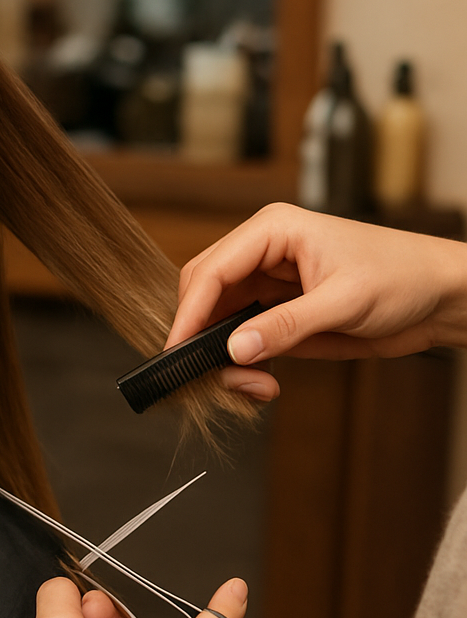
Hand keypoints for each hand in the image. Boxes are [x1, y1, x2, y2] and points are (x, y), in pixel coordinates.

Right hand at [164, 203, 466, 401]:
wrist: (441, 297)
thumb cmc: (403, 278)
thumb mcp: (343, 302)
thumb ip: (285, 326)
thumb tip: (235, 349)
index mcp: (274, 230)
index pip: (211, 271)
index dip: (189, 313)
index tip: (177, 350)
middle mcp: (264, 253)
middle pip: (205, 295)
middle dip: (205, 339)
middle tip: (219, 379)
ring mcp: (270, 283)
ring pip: (220, 322)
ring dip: (226, 359)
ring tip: (255, 387)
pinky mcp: (280, 312)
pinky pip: (243, 340)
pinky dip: (244, 365)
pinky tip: (262, 382)